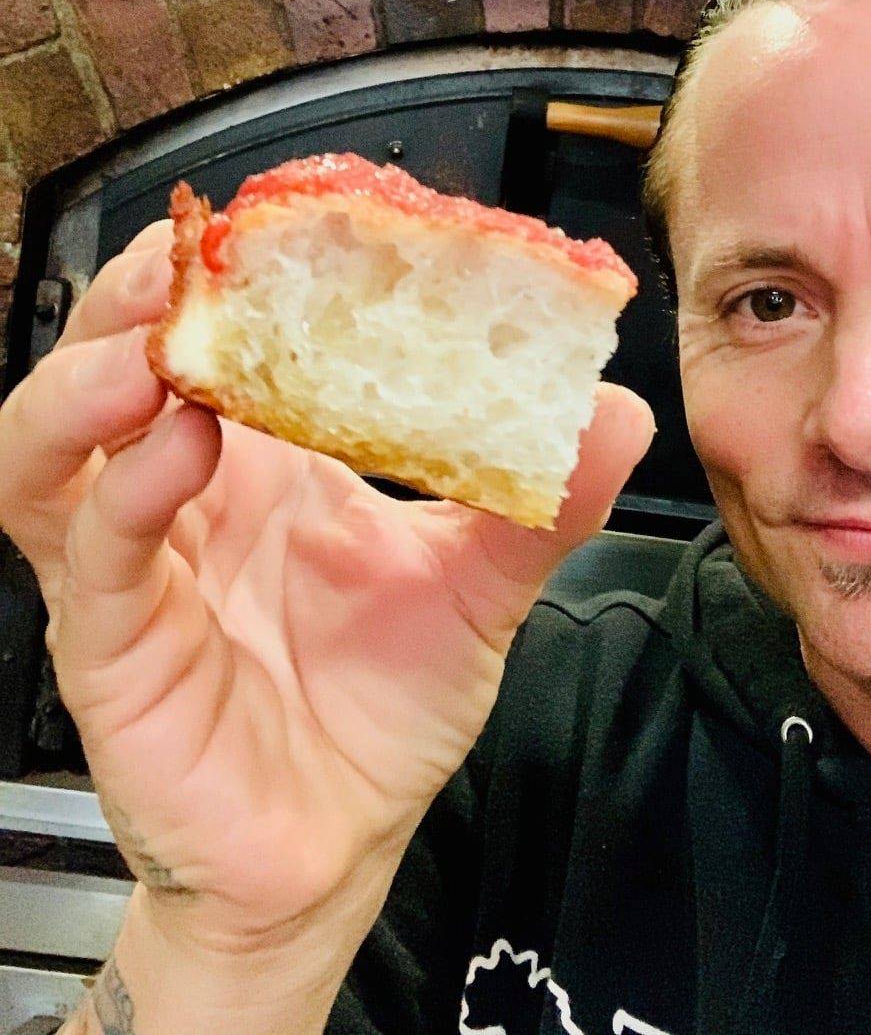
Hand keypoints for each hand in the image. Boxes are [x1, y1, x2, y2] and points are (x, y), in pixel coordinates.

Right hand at [0, 221, 654, 952]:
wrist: (336, 846)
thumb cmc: (386, 711)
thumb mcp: (479, 589)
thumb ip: (543, 507)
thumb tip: (618, 413)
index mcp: (266, 464)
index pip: (231, 340)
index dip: (243, 276)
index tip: (292, 220)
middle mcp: (189, 497)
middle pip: (116, 362)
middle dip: (143, 297)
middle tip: (199, 249)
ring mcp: (139, 567)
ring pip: (52, 446)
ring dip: (91, 378)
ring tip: (158, 343)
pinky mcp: (112, 646)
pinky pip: (90, 555)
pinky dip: (122, 494)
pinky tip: (175, 452)